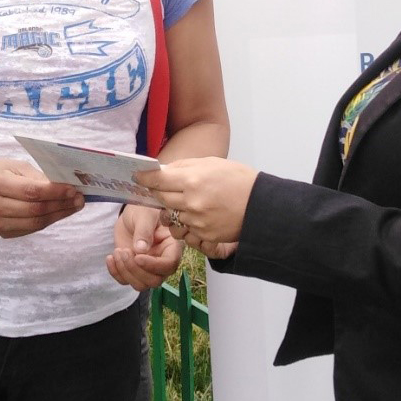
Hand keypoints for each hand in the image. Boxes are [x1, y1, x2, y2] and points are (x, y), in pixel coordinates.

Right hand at [0, 158, 83, 238]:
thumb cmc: (0, 173)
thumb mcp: (16, 165)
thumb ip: (38, 176)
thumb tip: (64, 185)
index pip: (31, 191)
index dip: (54, 192)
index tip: (73, 189)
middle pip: (35, 209)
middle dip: (61, 204)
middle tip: (79, 199)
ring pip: (35, 223)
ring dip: (59, 215)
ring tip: (74, 206)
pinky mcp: (3, 233)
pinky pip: (31, 229)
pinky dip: (48, 221)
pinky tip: (59, 212)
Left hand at [107, 205, 183, 289]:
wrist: (130, 214)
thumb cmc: (143, 209)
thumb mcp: (144, 215)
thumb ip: (144, 231)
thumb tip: (141, 250)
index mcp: (171, 246)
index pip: (169, 264)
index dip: (154, 265)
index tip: (137, 256)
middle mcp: (162, 260)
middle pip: (155, 280)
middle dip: (136, 269)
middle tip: (124, 251)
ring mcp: (147, 268)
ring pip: (141, 284)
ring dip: (125, 272)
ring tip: (117, 252)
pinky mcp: (133, 269)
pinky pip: (126, 281)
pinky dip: (116, 273)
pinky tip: (110, 257)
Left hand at [135, 157, 258, 252]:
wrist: (262, 206)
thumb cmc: (239, 180)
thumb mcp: (212, 164)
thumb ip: (185, 167)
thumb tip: (164, 170)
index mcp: (192, 181)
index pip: (157, 180)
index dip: (144, 178)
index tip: (138, 176)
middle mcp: (191, 203)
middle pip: (160, 199)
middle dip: (158, 193)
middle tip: (159, 188)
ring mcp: (196, 222)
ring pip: (170, 217)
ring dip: (172, 210)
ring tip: (185, 203)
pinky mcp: (203, 236)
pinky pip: (185, 230)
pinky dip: (187, 223)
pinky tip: (198, 215)